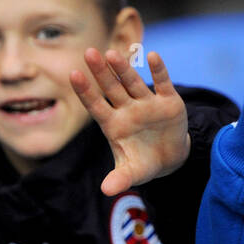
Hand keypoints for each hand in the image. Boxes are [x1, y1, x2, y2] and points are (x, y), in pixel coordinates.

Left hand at [70, 48, 187, 196]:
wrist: (170, 158)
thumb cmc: (143, 163)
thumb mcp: (132, 173)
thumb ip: (120, 179)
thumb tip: (106, 191)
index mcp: (113, 124)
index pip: (96, 105)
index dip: (85, 91)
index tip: (72, 74)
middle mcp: (128, 109)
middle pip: (112, 88)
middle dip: (101, 72)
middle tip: (89, 53)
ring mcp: (147, 103)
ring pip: (133, 83)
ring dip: (124, 69)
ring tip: (113, 54)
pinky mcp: (168, 101)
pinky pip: (163, 83)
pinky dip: (159, 70)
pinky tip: (152, 56)